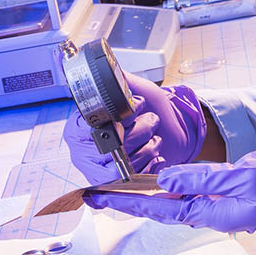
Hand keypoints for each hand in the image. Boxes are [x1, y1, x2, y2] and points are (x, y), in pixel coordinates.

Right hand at [62, 78, 207, 183]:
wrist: (176, 132)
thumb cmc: (154, 111)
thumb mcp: (137, 89)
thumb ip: (121, 80)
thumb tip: (109, 68)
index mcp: (78, 127)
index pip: (89, 128)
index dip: (116, 122)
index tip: (132, 114)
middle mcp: (84, 152)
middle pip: (108, 148)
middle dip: (137, 133)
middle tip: (150, 121)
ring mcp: (100, 172)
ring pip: (122, 166)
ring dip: (146, 148)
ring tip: (154, 139)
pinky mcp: (119, 186)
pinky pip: (134, 180)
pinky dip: (150, 165)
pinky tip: (155, 155)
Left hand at [85, 149, 255, 231]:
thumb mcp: (244, 174)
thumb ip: (204, 179)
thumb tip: (165, 181)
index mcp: (215, 213)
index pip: (160, 209)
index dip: (126, 203)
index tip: (98, 198)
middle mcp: (217, 216)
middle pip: (165, 209)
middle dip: (131, 201)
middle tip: (99, 194)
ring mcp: (229, 209)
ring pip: (181, 203)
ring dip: (151, 196)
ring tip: (123, 188)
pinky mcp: (239, 198)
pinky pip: (200, 196)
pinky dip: (178, 189)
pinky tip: (168, 182)